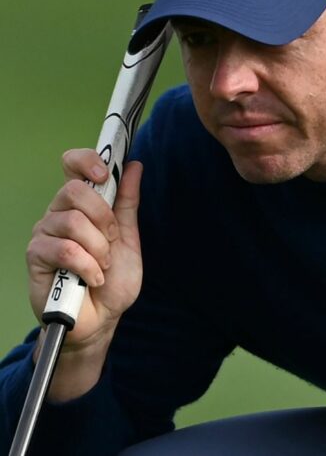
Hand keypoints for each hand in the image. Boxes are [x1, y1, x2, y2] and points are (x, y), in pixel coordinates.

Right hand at [26, 148, 142, 398]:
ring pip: (73, 222)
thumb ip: (128, 203)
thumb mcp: (129, 239)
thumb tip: (134, 166)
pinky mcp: (36, 257)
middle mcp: (59, 214)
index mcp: (82, 205)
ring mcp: (45, 234)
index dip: (87, 161)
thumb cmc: (113, 280)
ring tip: (102, 266)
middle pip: (75, 190)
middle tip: (111, 243)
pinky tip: (92, 278)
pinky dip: (87, 266)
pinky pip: (64, 250)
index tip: (106, 175)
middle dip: (104, 218)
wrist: (102, 319)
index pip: (72, 165)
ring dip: (99, 249)